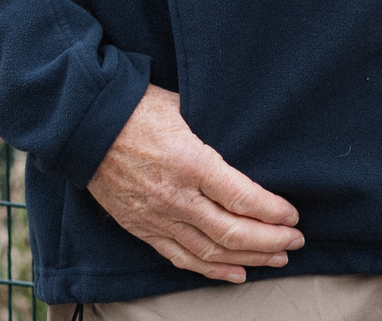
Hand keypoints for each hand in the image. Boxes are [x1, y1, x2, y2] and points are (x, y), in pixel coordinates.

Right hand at [88, 85, 302, 281]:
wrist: (87, 127)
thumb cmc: (138, 109)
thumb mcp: (185, 108)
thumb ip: (214, 134)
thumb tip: (248, 145)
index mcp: (191, 162)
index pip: (242, 197)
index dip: (273, 211)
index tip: (293, 215)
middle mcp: (177, 197)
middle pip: (232, 231)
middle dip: (270, 240)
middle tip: (295, 241)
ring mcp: (158, 217)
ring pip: (210, 251)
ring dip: (248, 258)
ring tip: (277, 258)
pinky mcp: (143, 229)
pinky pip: (181, 258)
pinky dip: (211, 270)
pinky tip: (236, 273)